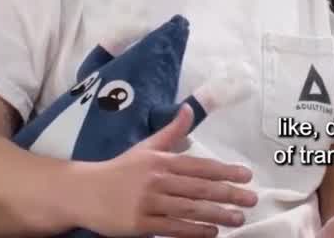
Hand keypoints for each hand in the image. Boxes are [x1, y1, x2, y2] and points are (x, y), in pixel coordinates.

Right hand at [78, 103, 258, 236]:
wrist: (82, 192)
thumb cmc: (119, 170)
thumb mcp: (146, 147)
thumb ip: (171, 131)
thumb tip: (188, 108)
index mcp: (161, 161)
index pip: (200, 166)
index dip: (225, 171)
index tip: (247, 176)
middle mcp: (157, 180)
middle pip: (199, 188)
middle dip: (228, 194)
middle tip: (251, 200)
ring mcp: (147, 203)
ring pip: (189, 209)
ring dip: (217, 215)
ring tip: (238, 219)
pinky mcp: (138, 225)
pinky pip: (171, 229)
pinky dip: (193, 231)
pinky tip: (211, 232)